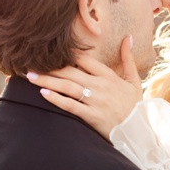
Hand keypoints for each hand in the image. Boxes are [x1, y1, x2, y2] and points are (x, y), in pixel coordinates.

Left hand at [27, 36, 142, 139]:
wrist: (138, 132)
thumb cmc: (134, 106)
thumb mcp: (134, 81)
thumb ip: (128, 59)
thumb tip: (127, 38)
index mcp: (109, 76)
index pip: (85, 60)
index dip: (67, 54)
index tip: (50, 51)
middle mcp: (101, 86)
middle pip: (71, 72)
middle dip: (50, 67)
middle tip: (31, 63)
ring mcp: (96, 101)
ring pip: (68, 87)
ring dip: (48, 80)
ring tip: (31, 76)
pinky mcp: (92, 116)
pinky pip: (71, 106)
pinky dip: (57, 99)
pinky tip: (43, 93)